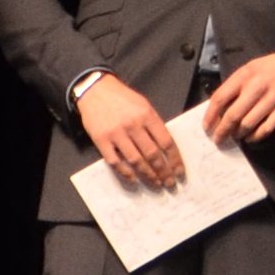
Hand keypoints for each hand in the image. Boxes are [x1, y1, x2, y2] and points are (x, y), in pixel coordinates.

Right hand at [79, 73, 184, 190]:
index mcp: (147, 115)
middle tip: (170, 183)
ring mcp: (116, 134)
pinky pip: (115, 162)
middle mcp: (133, 125)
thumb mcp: (143, 104)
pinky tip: (134, 180)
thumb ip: (153, 124)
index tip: (179, 172)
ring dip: (148, 175)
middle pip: (152, 154)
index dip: (175, 159)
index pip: (166, 141)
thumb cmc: (123, 98)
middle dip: (164, 172)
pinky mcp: (101, 140)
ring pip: (136, 160)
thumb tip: (166, 147)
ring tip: (156, 184)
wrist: (95, 90)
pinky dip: (126, 173)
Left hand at [203, 42, 274, 144]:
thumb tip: (219, 108)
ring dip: (238, 134)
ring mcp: (271, 99)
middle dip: (222, 131)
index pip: (221, 97)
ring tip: (235, 137)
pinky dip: (255, 137)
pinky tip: (250, 137)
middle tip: (218, 139)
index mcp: (245, 75)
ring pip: (248, 124)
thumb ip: (235, 85)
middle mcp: (257, 87)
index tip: (206, 126)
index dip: (210, 115)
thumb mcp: (251, 68)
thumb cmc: (272, 67)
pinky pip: (266, 129)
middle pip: (233, 115)